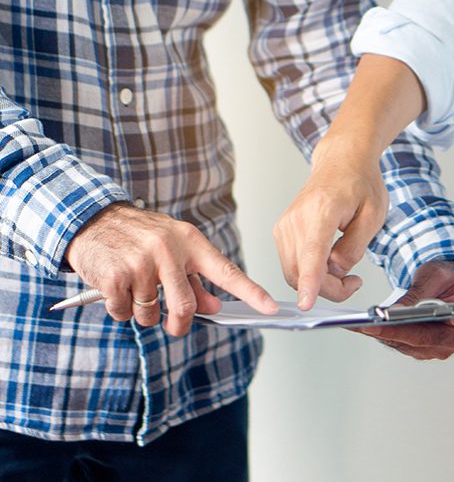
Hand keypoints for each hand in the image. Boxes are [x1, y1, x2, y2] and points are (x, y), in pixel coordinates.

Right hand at [66, 203, 277, 335]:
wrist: (91, 219)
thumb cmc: (139, 237)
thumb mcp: (173, 249)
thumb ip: (195, 279)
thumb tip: (213, 307)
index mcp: (190, 242)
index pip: (226, 271)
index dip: (251, 292)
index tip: (271, 308)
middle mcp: (168, 250)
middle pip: (185, 307)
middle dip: (179, 324)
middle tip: (173, 325)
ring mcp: (141, 263)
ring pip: (151, 314)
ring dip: (143, 313)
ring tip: (134, 289)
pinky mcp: (115, 276)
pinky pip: (124, 313)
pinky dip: (119, 309)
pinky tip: (115, 287)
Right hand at [273, 139, 387, 309]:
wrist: (342, 161)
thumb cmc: (360, 183)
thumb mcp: (373, 216)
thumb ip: (354, 248)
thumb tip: (335, 272)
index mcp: (322, 210)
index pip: (312, 252)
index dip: (310, 281)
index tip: (306, 302)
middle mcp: (297, 218)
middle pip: (301, 271)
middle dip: (327, 289)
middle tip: (353, 283)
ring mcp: (285, 225)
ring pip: (294, 273)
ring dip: (319, 283)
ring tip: (345, 271)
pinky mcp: (281, 232)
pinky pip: (292, 264)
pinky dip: (310, 273)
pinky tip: (328, 263)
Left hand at [353, 261, 453, 359]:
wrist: (448, 286)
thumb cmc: (447, 278)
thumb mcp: (435, 275)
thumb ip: (419, 294)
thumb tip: (394, 312)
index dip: (448, 323)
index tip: (436, 319)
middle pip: (426, 338)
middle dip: (395, 331)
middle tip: (370, 324)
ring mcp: (442, 348)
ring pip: (410, 345)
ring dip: (385, 335)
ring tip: (361, 324)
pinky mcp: (425, 350)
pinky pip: (403, 345)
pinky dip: (385, 335)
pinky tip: (367, 327)